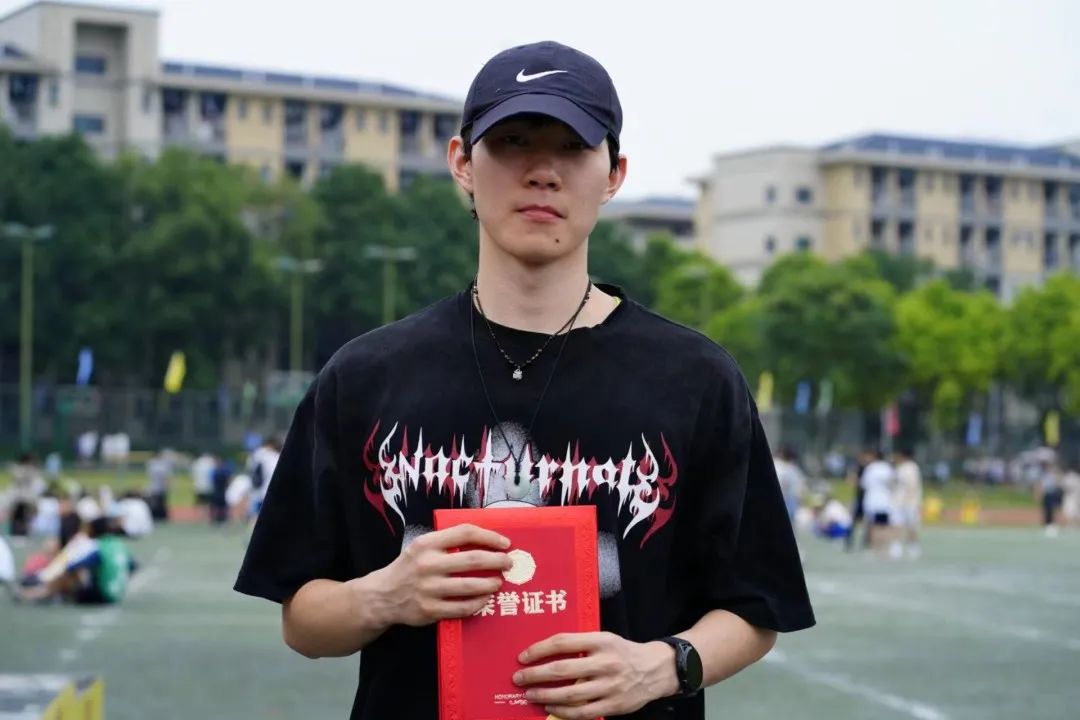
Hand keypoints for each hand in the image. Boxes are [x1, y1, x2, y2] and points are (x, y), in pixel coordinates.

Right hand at [378, 524, 512, 626]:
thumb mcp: (421, 547)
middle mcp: (428, 564)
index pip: (465, 533)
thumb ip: (447, 542)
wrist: (383, 596)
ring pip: (470, 586)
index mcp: (427, 543)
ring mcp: (429, 589)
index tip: (505, 543)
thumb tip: (485, 542)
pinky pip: (462, 607)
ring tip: (499, 582)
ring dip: (491, 584)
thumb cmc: (409, 568)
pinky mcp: (430, 610)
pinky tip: (485, 599)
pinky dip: (478, 603)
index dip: (489, 537)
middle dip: (497, 561)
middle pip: (473, 559)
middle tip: (508, 562)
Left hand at [512, 632, 677, 718]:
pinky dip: (562, 711)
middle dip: (535, 675)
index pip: (562, 642)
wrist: (656, 670)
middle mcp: (604, 662)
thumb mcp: (604, 639)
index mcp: (600, 641)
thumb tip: (545, 653)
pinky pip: (582, 712)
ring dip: (545, 695)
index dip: (539, 649)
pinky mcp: (613, 705)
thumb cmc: (622, 652)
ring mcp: (609, 686)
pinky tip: (550, 708)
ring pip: (569, 694)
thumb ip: (580, 645)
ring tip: (530, 694)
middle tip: (518, 678)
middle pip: (562, 670)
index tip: (523, 656)